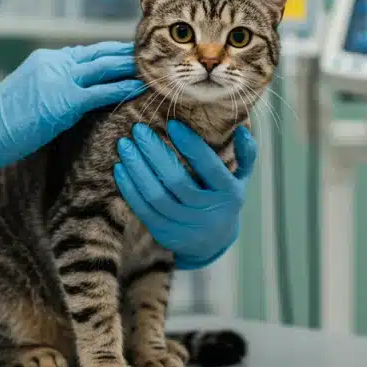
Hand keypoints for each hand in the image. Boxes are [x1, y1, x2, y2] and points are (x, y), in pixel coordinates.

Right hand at [0, 42, 142, 206]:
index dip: (114, 53)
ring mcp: (58, 78)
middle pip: (101, 53)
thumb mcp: (31, 95)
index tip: (136, 55)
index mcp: (47, 59)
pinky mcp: (62, 99)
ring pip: (105, 66)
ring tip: (157, 68)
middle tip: (157, 56)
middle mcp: (54, 62)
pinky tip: (141, 88)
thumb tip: (80, 96)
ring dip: (132, 67)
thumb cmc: (2, 124)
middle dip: (129, 55)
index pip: (89, 52)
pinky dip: (123, 87)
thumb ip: (55, 88)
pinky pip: (101, 90)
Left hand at [113, 120, 257, 269]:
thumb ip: (246, 154)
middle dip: (155, 153)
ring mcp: (185, 225)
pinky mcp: (165, 233)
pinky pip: (143, 210)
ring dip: (137, 169)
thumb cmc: (224, 199)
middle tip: (138, 129)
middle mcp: (208, 211)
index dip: (190, 145)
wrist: (214, 242)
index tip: (172, 124)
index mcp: (228, 193)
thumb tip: (241, 128)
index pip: (208, 166)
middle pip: (176, 181)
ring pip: (156, 196)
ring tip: (125, 146)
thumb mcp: (241, 179)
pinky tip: (120, 168)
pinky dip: (130, 189)